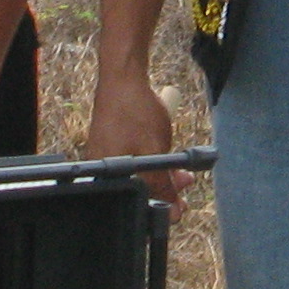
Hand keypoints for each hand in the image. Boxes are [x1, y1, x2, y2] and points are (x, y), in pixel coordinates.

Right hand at [84, 71, 191, 201]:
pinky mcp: (110, 144)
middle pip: (137, 191)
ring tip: (183, 172)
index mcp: (109, 174)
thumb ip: (163, 184)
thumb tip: (172, 211)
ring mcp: (105, 155)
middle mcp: (103, 168)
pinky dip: (150, 163)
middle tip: (185, 186)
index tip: (180, 206)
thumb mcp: (154, 151)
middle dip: (165, 191)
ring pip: (137, 176)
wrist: (123, 77)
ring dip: (162, 177)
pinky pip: (132, 162)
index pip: (136, 203)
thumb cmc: (134, 111)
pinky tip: (165, 157)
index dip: (161, 208)